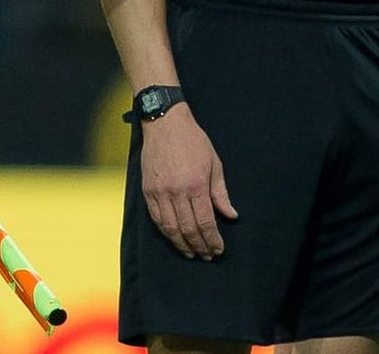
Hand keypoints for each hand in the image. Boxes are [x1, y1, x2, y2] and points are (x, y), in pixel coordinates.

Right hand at [140, 104, 236, 258]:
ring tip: (191, 253)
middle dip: (199, 246)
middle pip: (188, 229)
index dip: (212, 239)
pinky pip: (156, 218)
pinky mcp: (147, 191)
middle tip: (207, 255)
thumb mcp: (214, 163)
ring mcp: (160, 192)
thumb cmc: (193, 141)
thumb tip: (231, 215)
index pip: (205, 222)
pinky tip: (174, 238)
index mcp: (196, 184)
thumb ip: (221, 193)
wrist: (165, 124)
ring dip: (182, 244)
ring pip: (170, 228)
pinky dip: (166, 232)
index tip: (218, 249)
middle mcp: (177, 191)